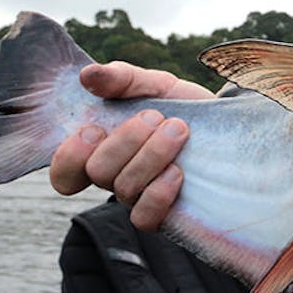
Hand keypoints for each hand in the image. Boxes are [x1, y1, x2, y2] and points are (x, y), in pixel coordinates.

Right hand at [48, 61, 212, 229]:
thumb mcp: (154, 85)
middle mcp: (115, 176)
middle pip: (97, 172)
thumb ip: (121, 78)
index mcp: (102, 148)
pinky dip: (159, 193)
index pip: (65, 170)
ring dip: (152, 155)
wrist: (227, 128)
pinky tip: (178, 172)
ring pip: (124, 188)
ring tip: (178, 129)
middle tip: (155, 116)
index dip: (70, 155)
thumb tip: (87, 75)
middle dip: (126, 140)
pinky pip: (144, 217)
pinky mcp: (163, 215)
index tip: (94, 129)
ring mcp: (138, 197)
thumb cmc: (181, 107)